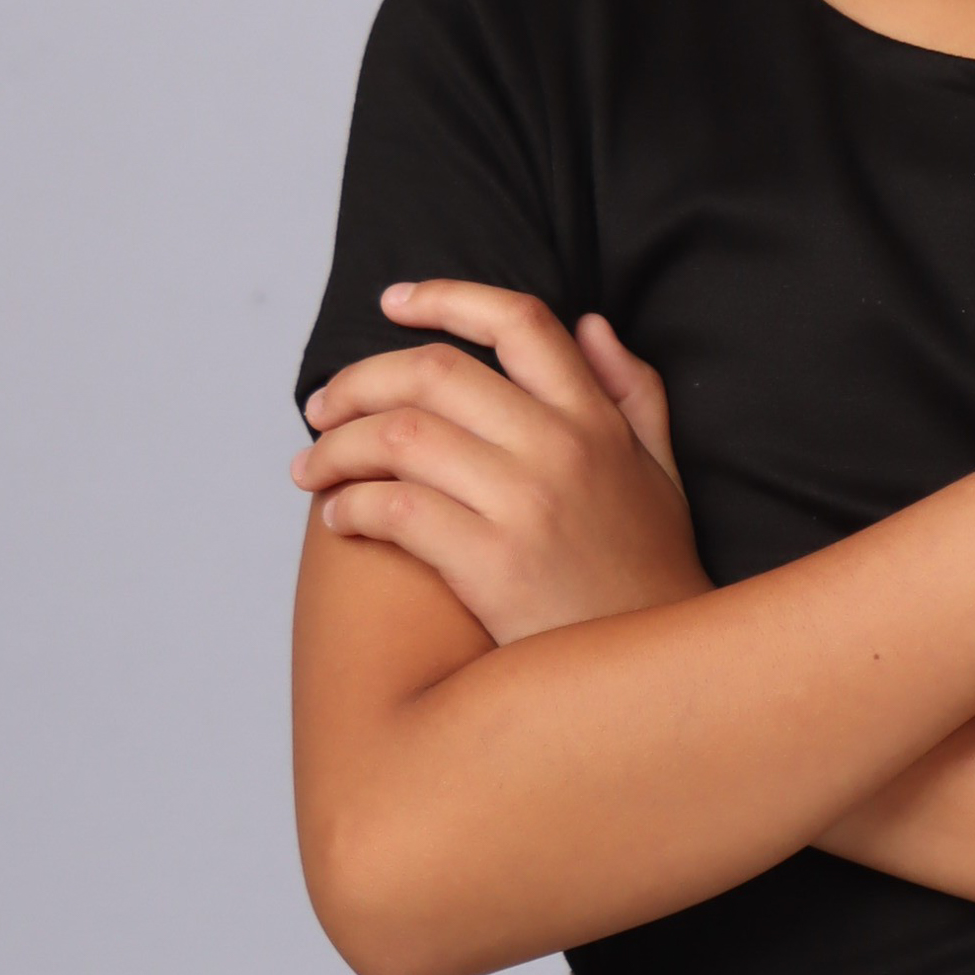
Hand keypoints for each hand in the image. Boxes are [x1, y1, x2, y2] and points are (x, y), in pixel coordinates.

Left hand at [291, 282, 713, 644]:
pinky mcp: (492, 565)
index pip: (519, 322)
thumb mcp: (662, 470)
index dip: (448, 296)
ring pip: (401, 437)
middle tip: (321, 406)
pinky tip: (339, 520)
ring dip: (336, 447)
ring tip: (311, 469)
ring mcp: (527, 504)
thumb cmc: (648, 572)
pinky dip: (350, 507)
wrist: (653, 678)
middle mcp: (561, 447)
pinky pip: (394, 511)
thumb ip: (633, 390)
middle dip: (358, 381)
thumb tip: (591, 323)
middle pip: (434, 373)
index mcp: (596, 418)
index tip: (392, 302)